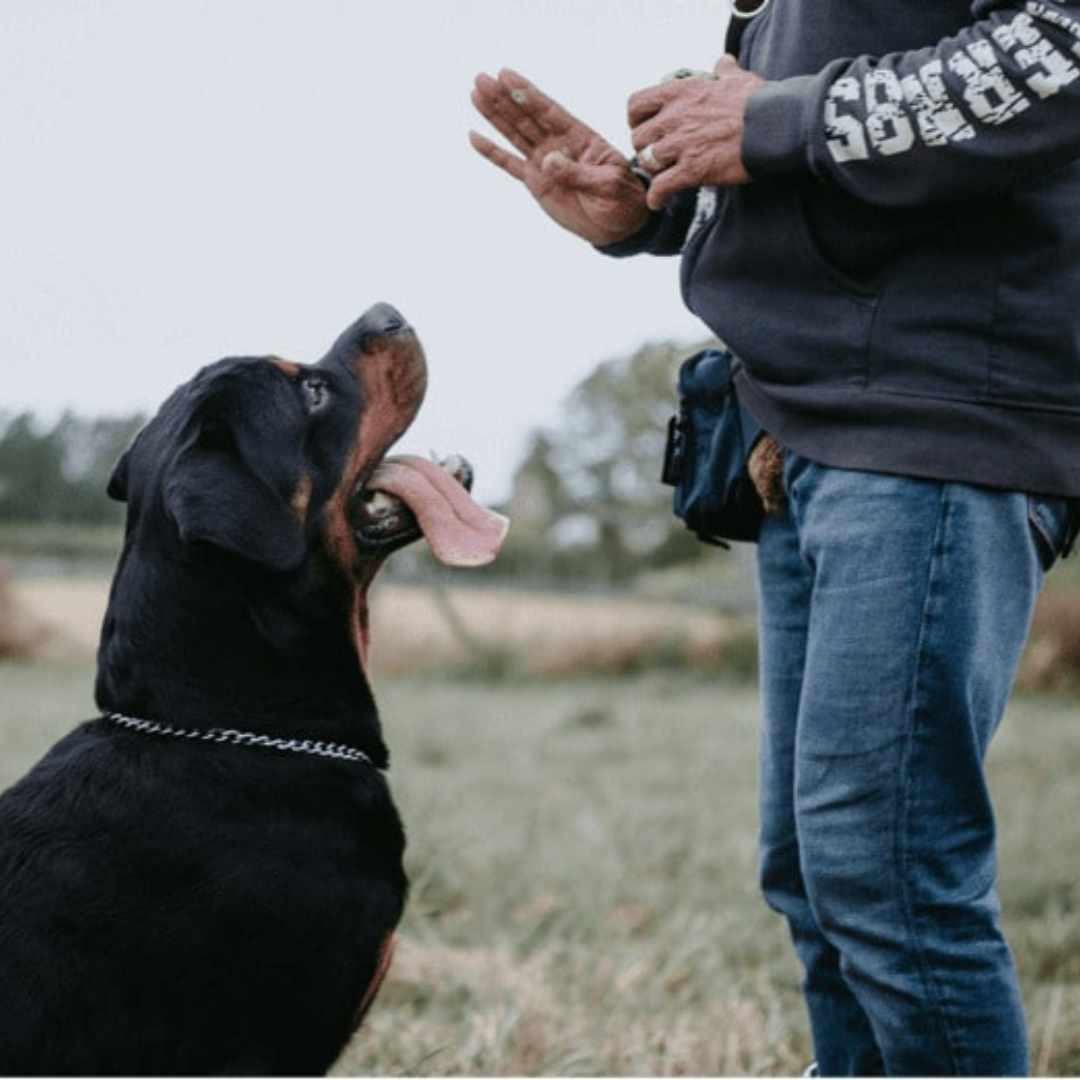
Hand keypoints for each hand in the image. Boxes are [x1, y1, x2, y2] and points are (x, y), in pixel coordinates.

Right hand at [470, 68, 650, 246]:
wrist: (619, 226)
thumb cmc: (622, 200)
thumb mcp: (608, 185)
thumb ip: (578, 172)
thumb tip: (548, 160)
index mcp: (579, 138)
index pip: (549, 111)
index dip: (527, 93)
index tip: (506, 74)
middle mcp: (559, 145)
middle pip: (526, 117)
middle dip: (503, 97)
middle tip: (481, 78)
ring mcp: (545, 163)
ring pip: (515, 134)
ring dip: (495, 115)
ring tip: (475, 93)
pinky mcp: (536, 182)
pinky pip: (510, 165)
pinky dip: (492, 153)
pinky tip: (474, 137)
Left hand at [628, 56, 765, 210]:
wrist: (773, 125)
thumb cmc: (758, 101)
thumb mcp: (737, 78)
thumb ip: (724, 72)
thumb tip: (724, 62)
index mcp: (680, 93)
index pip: (636, 104)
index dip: (636, 119)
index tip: (646, 127)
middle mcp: (674, 117)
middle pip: (638, 138)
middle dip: (645, 149)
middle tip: (658, 156)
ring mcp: (680, 144)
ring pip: (647, 162)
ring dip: (653, 171)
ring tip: (664, 175)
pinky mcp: (691, 170)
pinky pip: (660, 188)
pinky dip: (656, 197)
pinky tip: (659, 202)